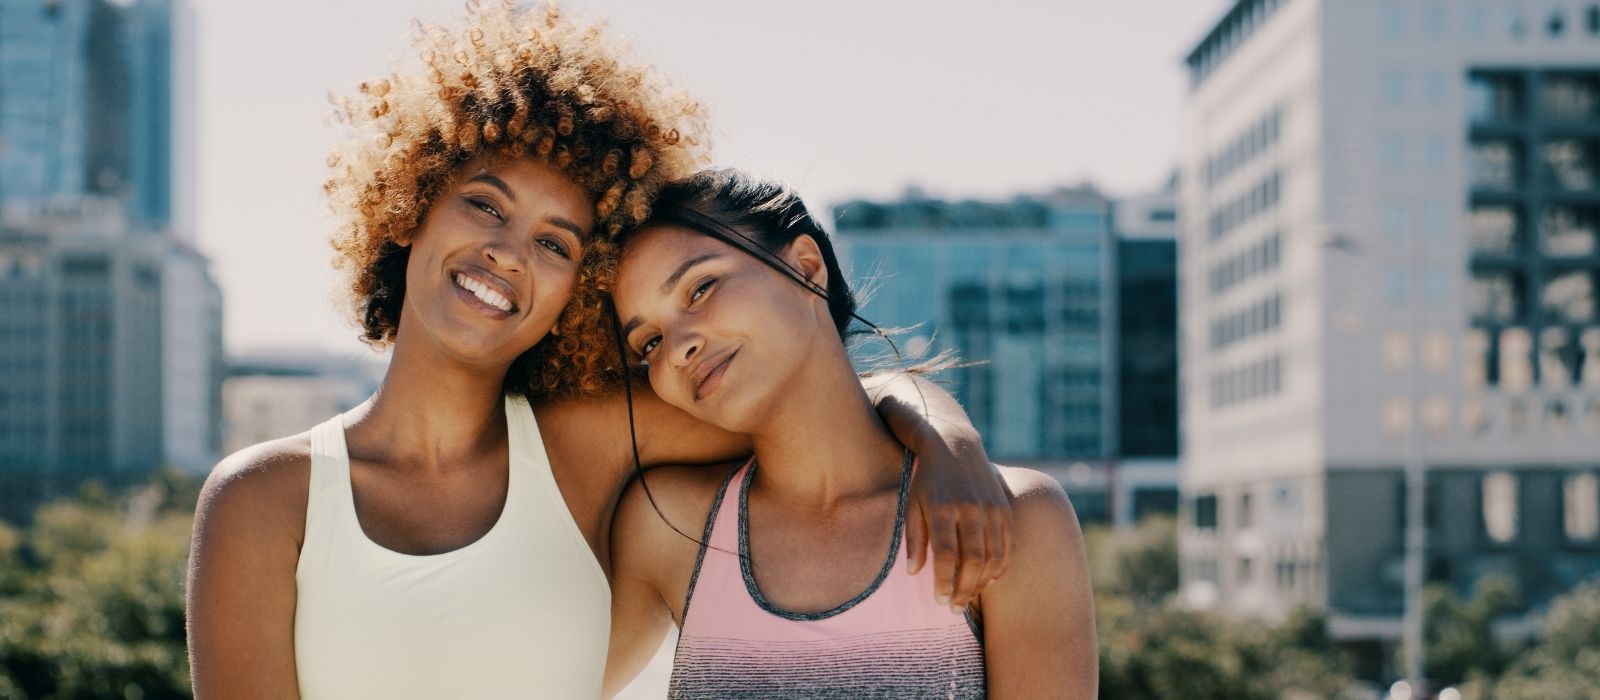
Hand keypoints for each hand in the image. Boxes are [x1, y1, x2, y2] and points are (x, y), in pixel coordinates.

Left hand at [905, 427, 1012, 613]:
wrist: (954, 445)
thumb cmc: (927, 481)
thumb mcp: (911, 504)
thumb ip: (914, 539)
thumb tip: (914, 573)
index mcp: (942, 508)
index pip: (945, 554)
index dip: (944, 581)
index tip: (939, 600)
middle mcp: (970, 508)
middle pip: (973, 559)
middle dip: (964, 589)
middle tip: (955, 607)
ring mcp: (991, 508)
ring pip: (994, 556)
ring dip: (983, 582)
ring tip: (970, 597)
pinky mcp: (1005, 508)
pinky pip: (1008, 545)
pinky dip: (1001, 566)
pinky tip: (990, 580)